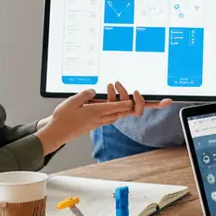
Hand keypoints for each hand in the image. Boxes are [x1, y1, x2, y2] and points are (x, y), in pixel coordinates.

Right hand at [37, 83, 171, 153]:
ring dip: (122, 94)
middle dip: (138, 98)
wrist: (57, 132)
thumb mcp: (72, 102)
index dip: (143, 102)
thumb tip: (95, 91)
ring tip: (113, 83)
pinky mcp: (103, 117)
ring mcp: (106, 117)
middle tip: (133, 88)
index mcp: (102, 112)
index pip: (128, 106)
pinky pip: (116, 107)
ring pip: (124, 106)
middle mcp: (107, 116)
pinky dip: (116, 98)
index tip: (159, 99)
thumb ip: (85, 96)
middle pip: (131, 108)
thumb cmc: (64, 118)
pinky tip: (113, 88)